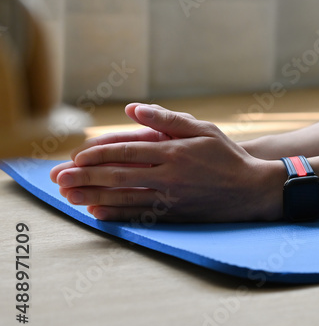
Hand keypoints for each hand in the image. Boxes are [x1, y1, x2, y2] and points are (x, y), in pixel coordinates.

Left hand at [51, 103, 285, 222]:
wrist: (253, 190)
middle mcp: (169, 175)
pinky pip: (138, 215)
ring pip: (122, 197)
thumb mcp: (203, 129)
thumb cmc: (227, 156)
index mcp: (174, 152)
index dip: (97, 153)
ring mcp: (171, 197)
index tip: (76, 155)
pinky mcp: (174, 215)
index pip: (125, 151)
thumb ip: (167, 119)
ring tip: (68, 195)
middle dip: (84, 176)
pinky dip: (114, 213)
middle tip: (59, 177)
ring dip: (91, 196)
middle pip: (117, 176)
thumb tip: (134, 110)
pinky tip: (96, 212)